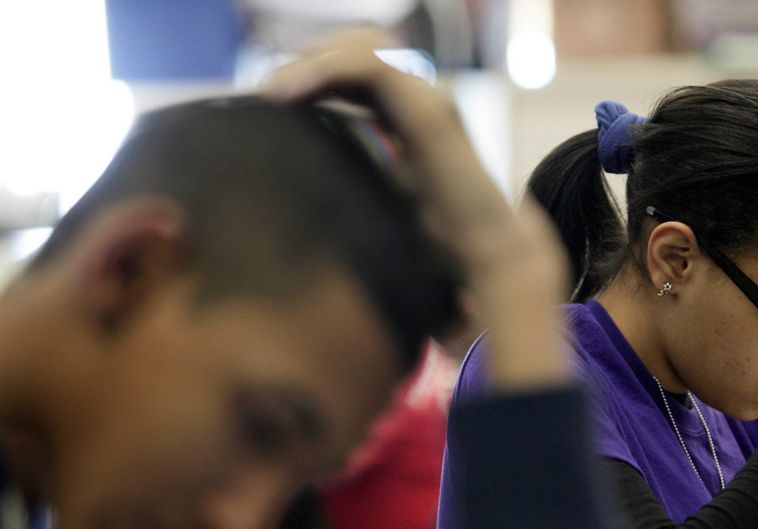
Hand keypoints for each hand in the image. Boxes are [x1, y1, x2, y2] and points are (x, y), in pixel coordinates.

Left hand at [264, 30, 568, 388]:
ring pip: (364, 45)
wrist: (489, 255)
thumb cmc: (439, 244)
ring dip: (312, 57)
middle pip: (358, 44)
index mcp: (405, 117)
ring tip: (274, 89)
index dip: (311, 69)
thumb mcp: (375, 202)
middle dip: (308, 54)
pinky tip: (288, 92)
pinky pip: (371, 67)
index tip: (267, 99)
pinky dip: (324, 70)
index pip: (355, 67)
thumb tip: (285, 193)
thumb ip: (345, 180)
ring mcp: (428, 100)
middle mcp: (420, 100)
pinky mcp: (429, 111)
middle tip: (268, 89)